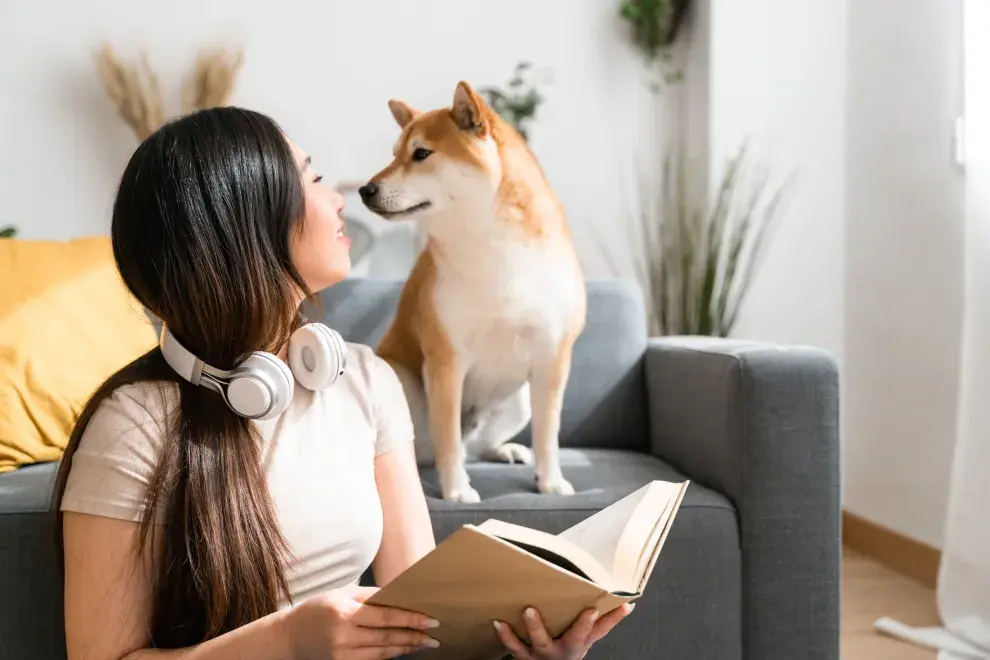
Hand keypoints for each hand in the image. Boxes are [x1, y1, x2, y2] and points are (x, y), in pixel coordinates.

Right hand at [287, 584, 440, 659]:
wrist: (290, 637)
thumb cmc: (319, 609)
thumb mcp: (342, 593)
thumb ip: (371, 595)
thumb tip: (401, 595)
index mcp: (344, 612)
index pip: (385, 617)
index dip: (410, 619)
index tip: (430, 620)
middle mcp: (343, 635)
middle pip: (387, 637)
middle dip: (413, 636)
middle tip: (434, 636)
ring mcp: (342, 654)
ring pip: (382, 652)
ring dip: (406, 647)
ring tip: (424, 643)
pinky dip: (390, 654)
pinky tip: (403, 649)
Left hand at [493, 603, 634, 659]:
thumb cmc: (568, 648)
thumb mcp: (588, 639)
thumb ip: (606, 622)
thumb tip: (629, 604)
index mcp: (581, 642)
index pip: (600, 630)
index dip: (611, 619)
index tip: (620, 604)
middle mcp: (566, 649)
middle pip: (576, 638)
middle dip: (583, 625)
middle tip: (588, 611)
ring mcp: (545, 654)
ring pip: (542, 642)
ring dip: (536, 627)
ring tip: (529, 610)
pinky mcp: (525, 657)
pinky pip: (515, 647)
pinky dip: (507, 636)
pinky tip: (499, 622)